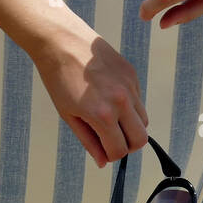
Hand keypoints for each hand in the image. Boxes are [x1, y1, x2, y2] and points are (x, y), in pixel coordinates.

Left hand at [30, 13, 147, 167]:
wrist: (61, 41)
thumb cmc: (58, 78)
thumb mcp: (68, 115)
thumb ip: (88, 141)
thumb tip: (103, 161)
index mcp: (102, 115)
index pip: (119, 150)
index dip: (111, 155)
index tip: (104, 150)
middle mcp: (121, 102)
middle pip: (141, 139)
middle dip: (128, 146)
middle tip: (112, 140)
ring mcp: (129, 86)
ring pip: (144, 120)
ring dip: (130, 127)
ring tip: (109, 119)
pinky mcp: (132, 74)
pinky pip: (139, 101)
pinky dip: (129, 108)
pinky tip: (109, 98)